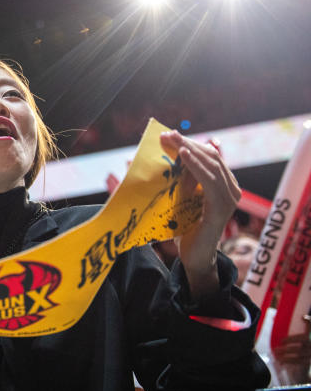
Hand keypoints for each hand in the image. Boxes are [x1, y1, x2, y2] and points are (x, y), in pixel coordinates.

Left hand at [160, 130, 240, 298]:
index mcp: (224, 184)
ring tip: (173, 140)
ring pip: (212, 166)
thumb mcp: (182, 197)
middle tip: (168, 133)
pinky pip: (209, 181)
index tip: (171, 134)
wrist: (194, 257)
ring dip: (190, 150)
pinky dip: (196, 166)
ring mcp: (230, 198)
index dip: (191, 143)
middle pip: (211, 157)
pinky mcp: (222, 207)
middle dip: (188, 143)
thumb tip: (159, 157)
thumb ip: (179, 178)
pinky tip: (184, 156)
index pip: (210, 156)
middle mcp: (232, 189)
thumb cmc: (185, 227)